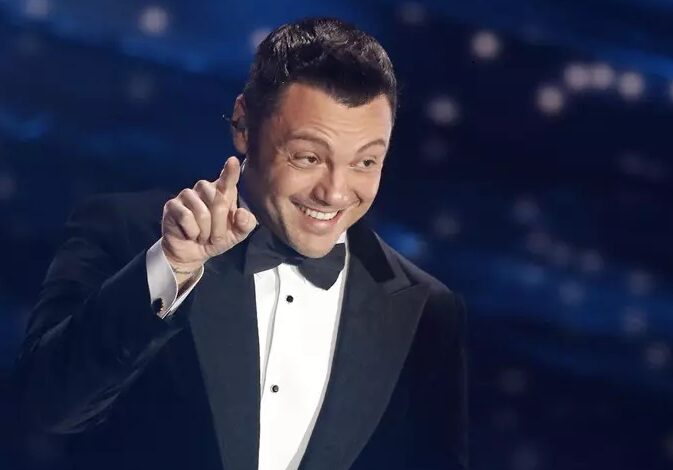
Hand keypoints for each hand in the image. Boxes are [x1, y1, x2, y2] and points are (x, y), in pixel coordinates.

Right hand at [161, 156, 256, 274]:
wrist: (191, 254)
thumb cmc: (215, 238)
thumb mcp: (236, 234)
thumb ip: (245, 224)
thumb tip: (242, 214)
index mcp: (222, 192)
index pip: (227, 180)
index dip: (230, 171)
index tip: (233, 161)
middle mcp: (205, 189)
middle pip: (218, 202)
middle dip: (219, 227)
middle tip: (214, 237)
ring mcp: (187, 195)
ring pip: (202, 212)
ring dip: (205, 232)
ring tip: (202, 236)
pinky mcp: (172, 205)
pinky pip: (187, 217)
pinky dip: (192, 232)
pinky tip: (189, 234)